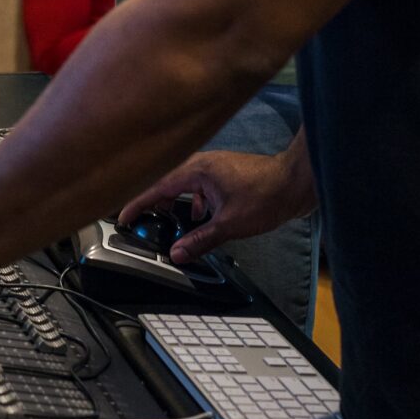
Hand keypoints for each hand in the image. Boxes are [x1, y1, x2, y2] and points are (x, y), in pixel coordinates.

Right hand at [118, 136, 314, 266]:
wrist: (295, 184)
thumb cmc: (267, 196)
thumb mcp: (229, 224)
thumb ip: (200, 240)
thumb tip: (178, 254)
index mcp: (198, 171)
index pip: (158, 186)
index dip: (138, 203)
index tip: (123, 217)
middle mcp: (203, 165)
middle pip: (167, 183)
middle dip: (154, 203)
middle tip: (141, 221)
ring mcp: (215, 168)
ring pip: (184, 185)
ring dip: (175, 202)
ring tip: (168, 221)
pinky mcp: (225, 175)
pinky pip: (199, 186)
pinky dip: (193, 201)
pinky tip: (201, 217)